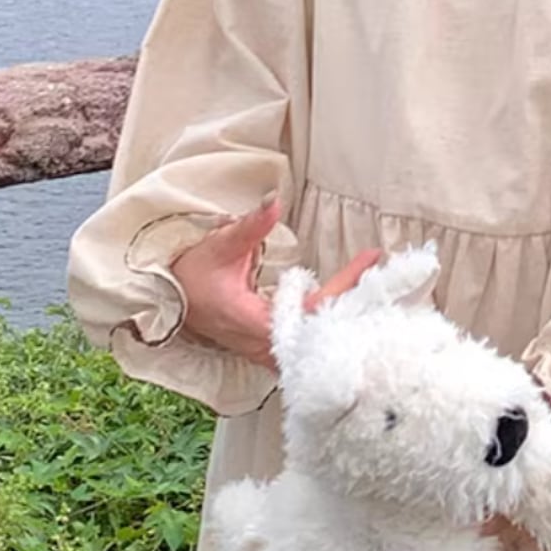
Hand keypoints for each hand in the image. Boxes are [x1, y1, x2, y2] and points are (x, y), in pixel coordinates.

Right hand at [170, 192, 380, 369]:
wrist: (165, 301)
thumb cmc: (190, 275)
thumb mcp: (220, 247)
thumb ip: (250, 226)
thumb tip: (273, 200)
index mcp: (255, 323)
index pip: (315, 309)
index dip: (346, 285)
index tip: (371, 258)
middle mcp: (265, 344)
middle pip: (325, 330)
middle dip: (357, 302)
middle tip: (385, 273)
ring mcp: (267, 350)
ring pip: (318, 339)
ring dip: (345, 314)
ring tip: (375, 285)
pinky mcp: (268, 346)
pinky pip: (308, 339)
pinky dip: (331, 321)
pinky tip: (350, 303)